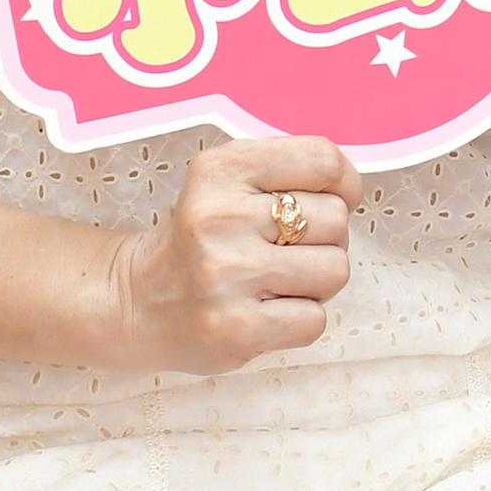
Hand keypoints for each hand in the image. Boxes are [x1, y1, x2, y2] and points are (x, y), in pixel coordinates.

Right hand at [86, 135, 355, 373]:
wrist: (137, 300)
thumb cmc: (201, 237)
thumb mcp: (228, 181)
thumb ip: (289, 171)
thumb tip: (354, 189)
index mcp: (220, 169)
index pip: (322, 161)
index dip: (344, 182)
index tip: (331, 199)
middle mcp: (219, 217)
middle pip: (336, 220)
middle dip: (325, 238)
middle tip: (286, 250)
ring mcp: (226, 276)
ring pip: (334, 270)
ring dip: (316, 281)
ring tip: (277, 282)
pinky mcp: (235, 329)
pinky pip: (315, 320)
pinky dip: (300, 319)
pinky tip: (265, 312)